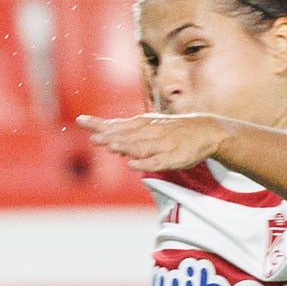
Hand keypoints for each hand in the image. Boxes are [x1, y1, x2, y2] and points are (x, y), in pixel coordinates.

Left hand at [77, 112, 226, 174]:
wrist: (206, 130)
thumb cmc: (174, 130)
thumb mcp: (151, 126)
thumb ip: (129, 133)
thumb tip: (107, 137)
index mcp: (144, 124)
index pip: (117, 124)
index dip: (99, 123)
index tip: (80, 120)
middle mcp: (150, 132)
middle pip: (126, 135)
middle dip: (110, 136)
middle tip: (94, 137)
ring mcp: (161, 145)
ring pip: (141, 146)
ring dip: (125, 146)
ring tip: (110, 147)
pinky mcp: (172, 158)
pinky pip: (157, 161)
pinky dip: (145, 163)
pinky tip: (133, 165)